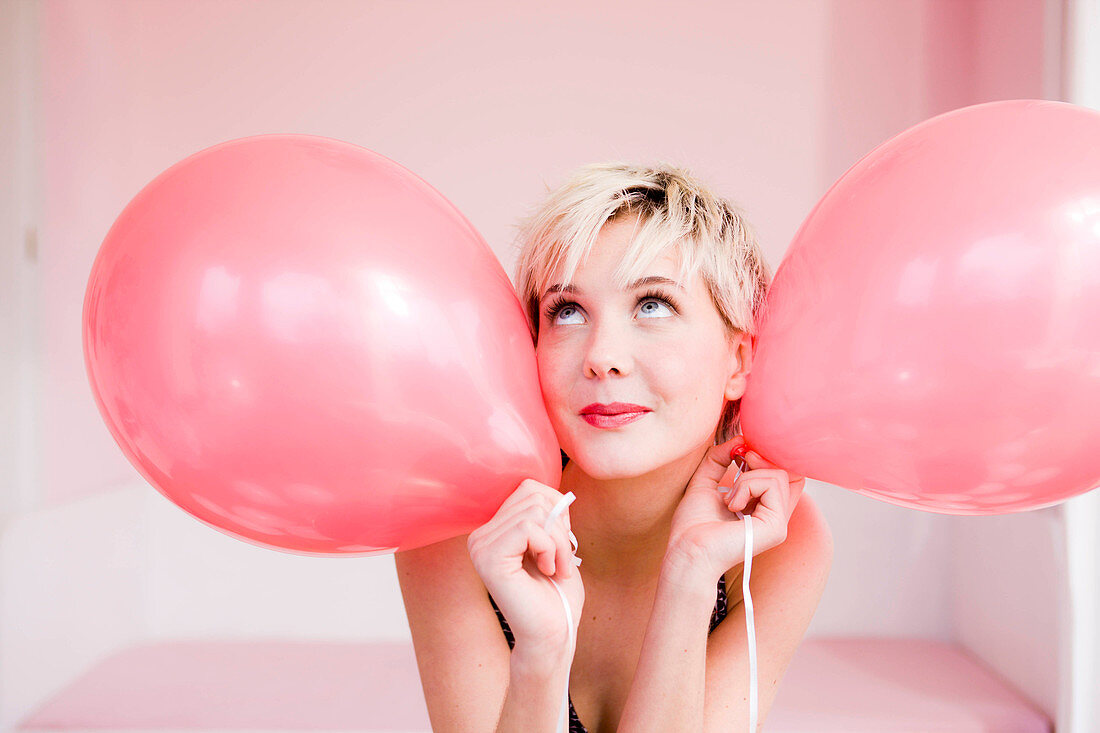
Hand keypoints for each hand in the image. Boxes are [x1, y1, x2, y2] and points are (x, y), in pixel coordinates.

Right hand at [467, 479, 583, 651]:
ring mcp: (480, 547)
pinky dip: (550, 547)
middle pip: (532, 496)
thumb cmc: (556, 594)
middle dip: (560, 527)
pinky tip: (547, 570)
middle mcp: (480, 536)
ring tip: (556, 568)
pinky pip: (529, 528)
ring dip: (559, 541)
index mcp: (493, 531)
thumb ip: (550, 515)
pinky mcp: (489, 558)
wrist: (552, 634)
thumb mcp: (556, 542)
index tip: (561, 544)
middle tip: (562, 560)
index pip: (528, 488)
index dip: (556, 510)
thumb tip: (557, 494)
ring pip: (535, 511)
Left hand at [666, 435, 805, 582]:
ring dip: (747, 477)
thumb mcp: (706, 480)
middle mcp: (776, 515)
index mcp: (764, 508)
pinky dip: (747, 485)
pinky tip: (733, 505)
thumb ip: (721, 457)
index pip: (786, 473)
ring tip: (729, 498)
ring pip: (778, 474)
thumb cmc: (693, 525)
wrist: (687, 550)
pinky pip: (771, 484)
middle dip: (762, 458)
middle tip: (739, 460)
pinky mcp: (777, 526)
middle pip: (788, 471)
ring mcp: (779, 522)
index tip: (742, 452)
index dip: (768, 456)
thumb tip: (740, 438)